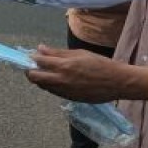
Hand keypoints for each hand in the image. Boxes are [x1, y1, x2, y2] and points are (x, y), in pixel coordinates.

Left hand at [26, 45, 147, 102]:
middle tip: (34, 65)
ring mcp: (64, 91)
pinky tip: (56, 78)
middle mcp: (61, 80)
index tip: (31, 55)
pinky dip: (50, 84)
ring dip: (40, 78)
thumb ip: (58, 53)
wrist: (116, 82)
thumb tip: (40, 48)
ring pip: (42, 85)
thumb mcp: (79, 54)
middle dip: (30, 70)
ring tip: (46, 71)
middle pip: (34, 77)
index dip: (32, 58)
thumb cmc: (100, 64)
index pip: (38, 61)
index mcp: (64, 65)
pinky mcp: (69, 98)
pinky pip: (53, 91)